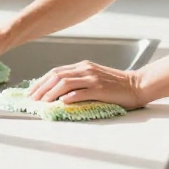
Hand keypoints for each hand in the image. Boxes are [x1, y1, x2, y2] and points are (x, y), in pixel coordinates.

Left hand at [26, 60, 143, 109]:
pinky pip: (81, 92)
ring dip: (51, 93)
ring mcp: (93, 78)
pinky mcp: (100, 89)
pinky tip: (61, 103)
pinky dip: (69, 97)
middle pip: (57, 75)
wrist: (137, 85)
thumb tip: (58, 93)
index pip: (56, 71)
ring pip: (65, 82)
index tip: (32, 92)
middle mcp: (85, 69)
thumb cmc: (116, 85)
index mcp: (83, 66)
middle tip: (32, 99)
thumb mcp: (94, 78)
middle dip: (41, 87)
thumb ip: (78, 82)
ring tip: (43, 102)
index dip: (41, 81)